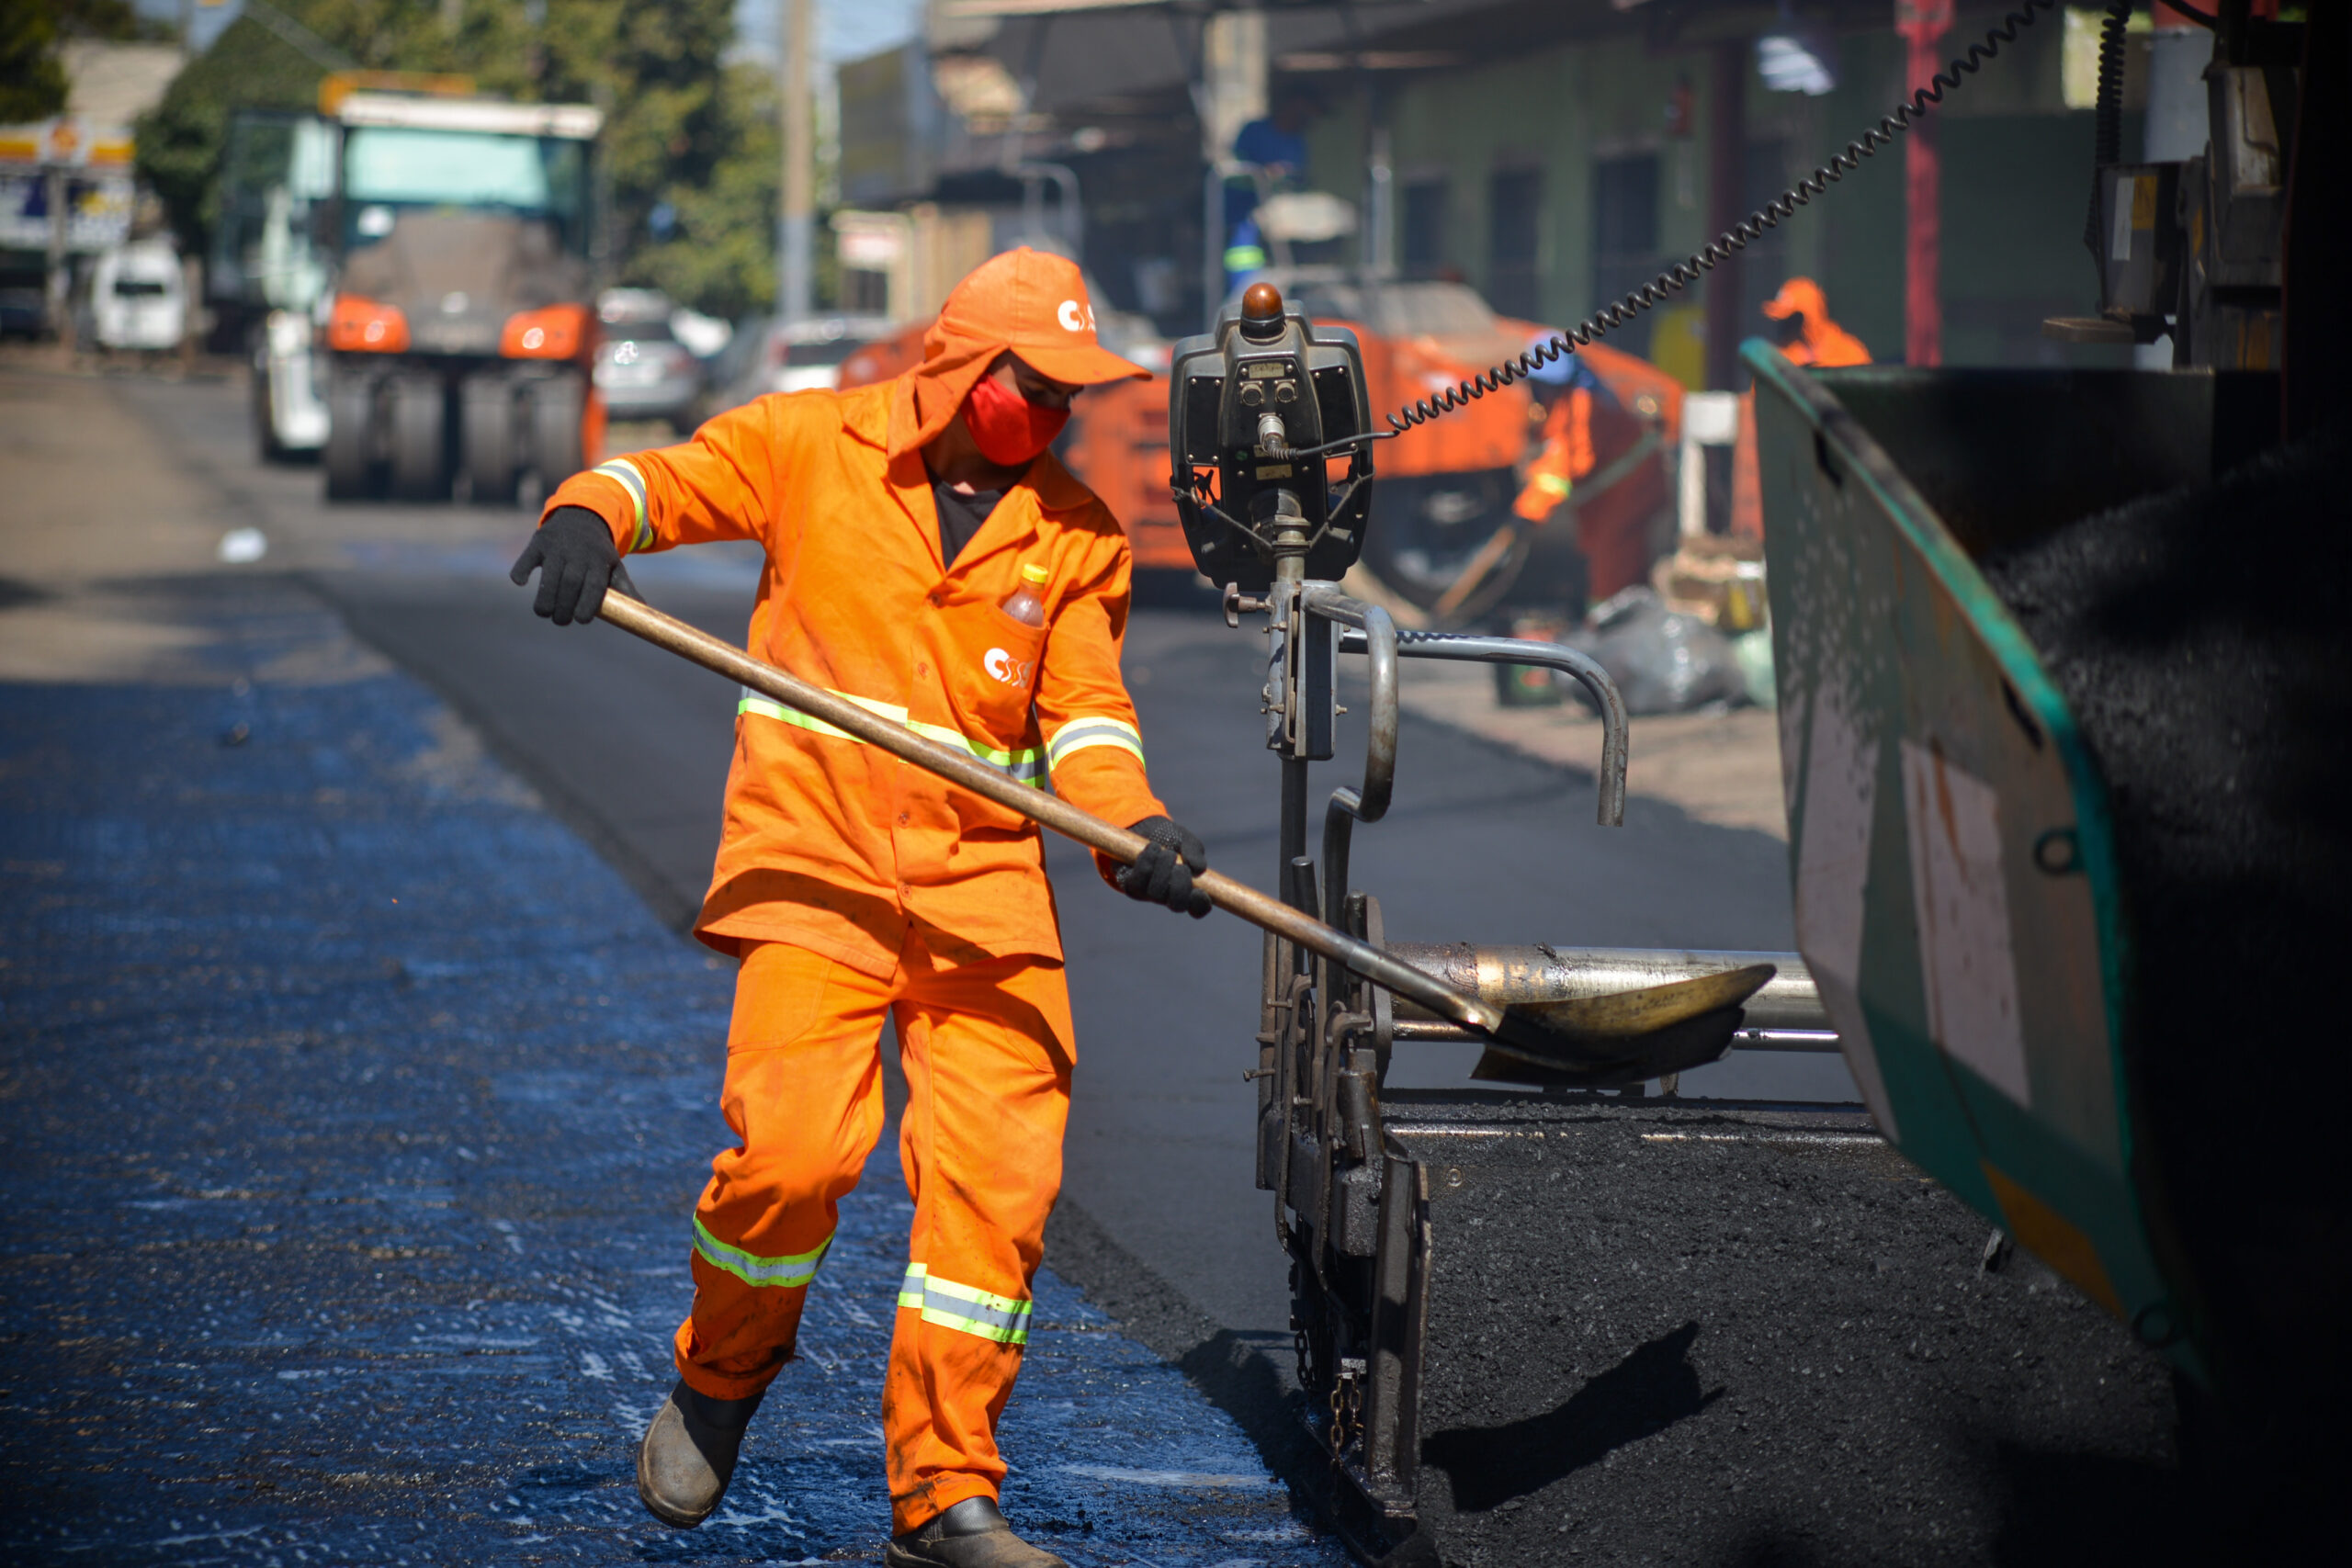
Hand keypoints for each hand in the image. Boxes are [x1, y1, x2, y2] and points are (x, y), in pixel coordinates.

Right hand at [510, 507, 637, 624]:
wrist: (581, 517)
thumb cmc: (597, 552)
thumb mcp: (613, 566)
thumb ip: (624, 589)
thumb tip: (643, 611)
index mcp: (599, 562)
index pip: (594, 586)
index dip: (587, 605)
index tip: (581, 619)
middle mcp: (578, 554)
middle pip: (570, 584)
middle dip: (564, 607)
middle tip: (561, 620)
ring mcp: (557, 547)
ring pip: (549, 575)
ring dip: (545, 598)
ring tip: (545, 613)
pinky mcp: (538, 542)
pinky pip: (527, 558)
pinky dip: (521, 571)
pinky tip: (521, 583)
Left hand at [1116, 816, 1210, 917]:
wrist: (1143, 828)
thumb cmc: (1170, 838)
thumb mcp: (1186, 840)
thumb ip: (1195, 853)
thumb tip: (1197, 869)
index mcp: (1189, 889)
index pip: (1198, 907)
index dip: (1200, 904)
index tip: (1199, 891)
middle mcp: (1169, 896)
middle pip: (1177, 905)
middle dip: (1180, 885)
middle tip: (1180, 866)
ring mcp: (1149, 893)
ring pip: (1156, 894)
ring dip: (1163, 870)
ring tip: (1166, 852)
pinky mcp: (1132, 886)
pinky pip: (1138, 883)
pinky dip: (1147, 863)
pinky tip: (1153, 848)